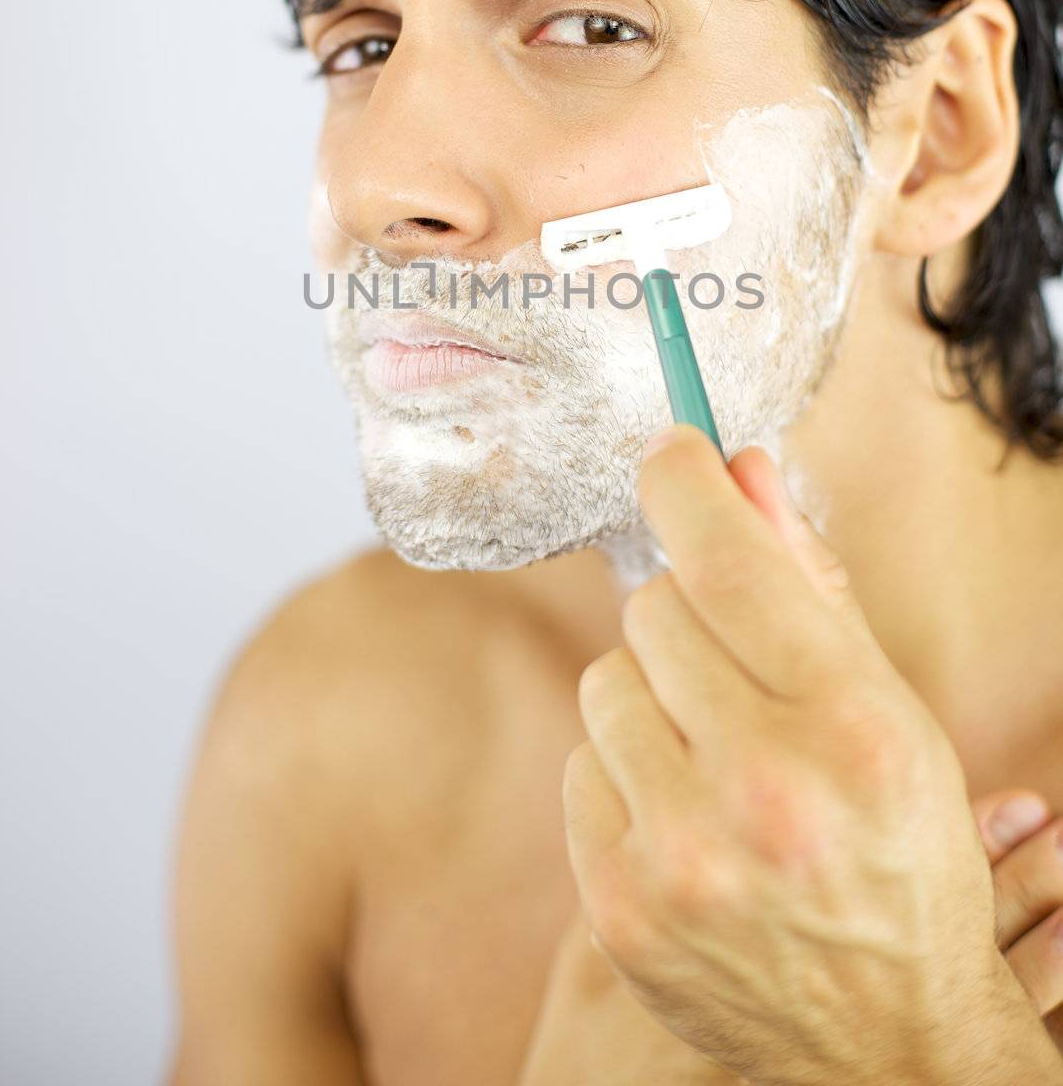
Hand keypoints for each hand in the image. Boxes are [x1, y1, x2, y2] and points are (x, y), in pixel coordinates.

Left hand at [562, 425, 1061, 1085]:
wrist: (892, 1035)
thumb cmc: (899, 847)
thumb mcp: (889, 707)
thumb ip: (810, 583)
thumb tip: (740, 468)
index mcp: (850, 729)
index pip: (725, 561)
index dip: (684, 481)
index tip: (670, 451)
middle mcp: (763, 792)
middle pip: (652, 609)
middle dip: (689, 618)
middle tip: (737, 675)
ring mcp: (681, 859)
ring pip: (603, 681)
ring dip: (652, 698)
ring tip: (715, 757)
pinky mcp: (619, 908)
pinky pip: (579, 765)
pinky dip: (624, 774)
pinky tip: (685, 817)